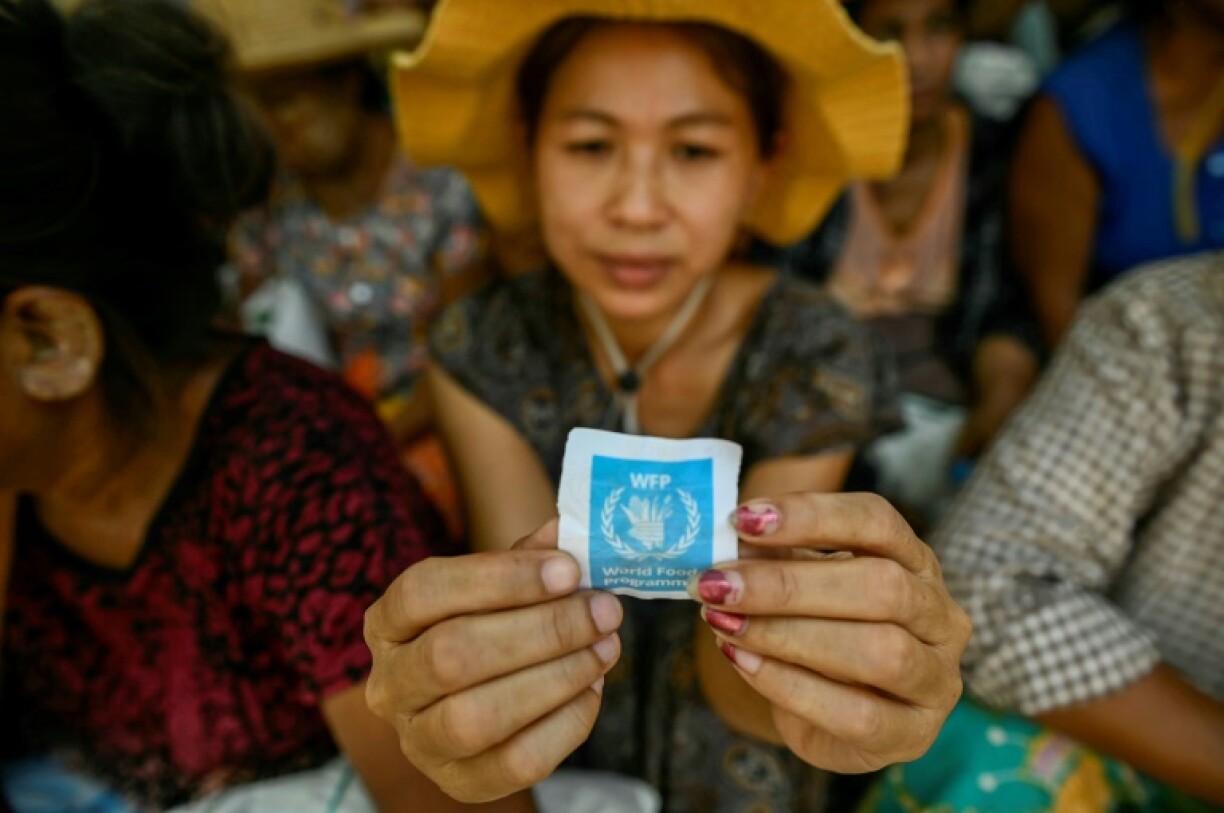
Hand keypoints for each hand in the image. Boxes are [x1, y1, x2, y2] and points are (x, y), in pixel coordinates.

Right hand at [363, 520, 622, 802]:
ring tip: (605, 647)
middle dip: (542, 629)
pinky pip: (516, 762)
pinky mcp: (462, 783)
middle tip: (603, 610)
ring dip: (556, 677)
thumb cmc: (490, 627)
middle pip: (452, 656)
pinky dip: (566, 723)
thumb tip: (570, 530)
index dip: (499, 579)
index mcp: (388, 622)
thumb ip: (531, 559)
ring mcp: (419, 742)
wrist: (482, 700)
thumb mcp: (501, 585)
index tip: (568, 570)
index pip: (424, 592)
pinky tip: (593, 688)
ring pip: (476, 716)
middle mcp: (389, 684)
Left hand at [690, 493, 970, 772]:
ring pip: (880, 651)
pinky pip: (858, 714)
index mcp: (915, 561)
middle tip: (719, 585)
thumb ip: (772, 562)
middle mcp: (940, 614)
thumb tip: (727, 544)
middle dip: (790, 585)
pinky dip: (791, 687)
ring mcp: (937, 678)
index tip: (744, 519)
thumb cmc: (815, 633)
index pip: (877, 522)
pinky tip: (743, 663)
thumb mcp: (796, 588)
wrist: (826, 714)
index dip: (812, 515)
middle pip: (881, 585)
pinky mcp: (913, 735)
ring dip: (789, 635)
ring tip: (725, 625)